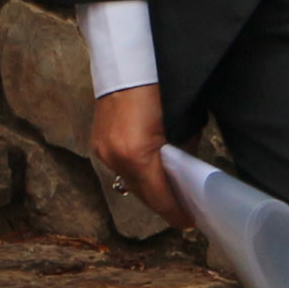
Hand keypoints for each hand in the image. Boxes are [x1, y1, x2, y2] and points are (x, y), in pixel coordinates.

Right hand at [92, 82, 180, 228]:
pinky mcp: (97, 144)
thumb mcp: (182, 124)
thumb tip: (187, 175)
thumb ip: (183, 154)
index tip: (191, 222)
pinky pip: (121, 169)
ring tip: (169, 191)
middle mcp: (116, 160)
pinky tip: (150, 172)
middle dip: (164, 204)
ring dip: (149, 189)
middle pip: (144, 196)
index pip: (160, 198)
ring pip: (131, 184)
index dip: (177, 214)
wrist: (125, 65)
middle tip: (184, 208)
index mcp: (137, 156)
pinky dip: (137, 174)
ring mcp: (103, 153)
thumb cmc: (160, 89)